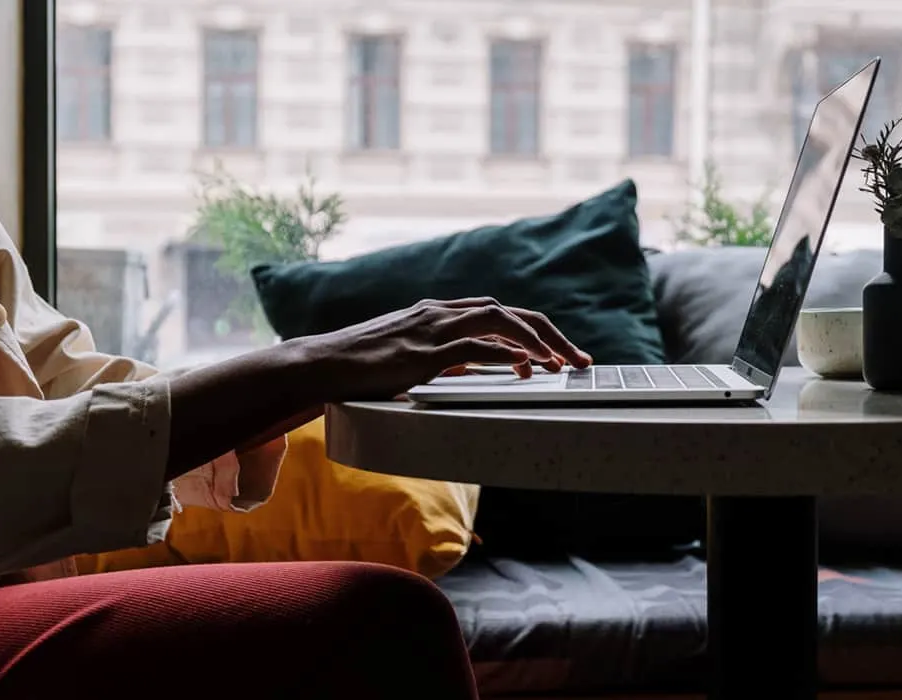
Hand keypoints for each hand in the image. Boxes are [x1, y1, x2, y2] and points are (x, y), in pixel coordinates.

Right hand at [301, 297, 591, 400]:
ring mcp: (431, 329)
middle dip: (551, 334)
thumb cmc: (361, 365)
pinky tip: (525, 365)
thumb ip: (443, 356)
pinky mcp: (421, 353)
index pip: (500, 312)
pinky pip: (473, 347)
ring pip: (499, 320)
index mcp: (440, 312)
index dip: (536, 330)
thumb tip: (474, 367)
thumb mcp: (411, 355)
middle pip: (511, 312)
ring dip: (537, 341)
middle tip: (580, 360)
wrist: (321, 364)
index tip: (560, 353)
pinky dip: (503, 353)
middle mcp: (441, 313)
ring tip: (561, 364)